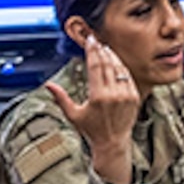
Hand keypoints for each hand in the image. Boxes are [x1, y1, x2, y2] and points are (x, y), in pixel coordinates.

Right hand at [47, 35, 139, 183]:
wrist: (113, 143)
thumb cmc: (91, 130)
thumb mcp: (73, 115)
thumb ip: (61, 98)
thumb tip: (48, 85)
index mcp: (98, 96)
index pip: (95, 66)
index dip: (92, 51)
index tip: (90, 41)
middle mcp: (114, 94)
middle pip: (107, 64)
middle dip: (100, 50)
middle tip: (95, 40)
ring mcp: (126, 95)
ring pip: (119, 68)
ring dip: (111, 56)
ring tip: (104, 48)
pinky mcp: (135, 97)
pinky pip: (128, 76)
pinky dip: (121, 67)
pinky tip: (115, 61)